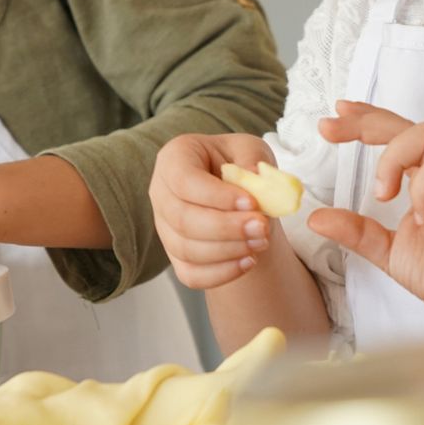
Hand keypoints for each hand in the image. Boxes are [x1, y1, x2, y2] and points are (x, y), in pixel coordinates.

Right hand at [150, 134, 277, 288]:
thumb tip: (253, 176)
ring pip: (186, 249)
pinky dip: (221, 273)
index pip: (185, 181)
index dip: (217, 196)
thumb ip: (253, 159)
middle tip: (262, 227)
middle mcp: (161, 193)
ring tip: (261, 241)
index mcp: (175, 158)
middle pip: (182, 219)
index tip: (252, 203)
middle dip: (226, 228)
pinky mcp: (175, 256)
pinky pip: (191, 274)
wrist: (237, 195)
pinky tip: (249, 261)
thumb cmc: (239, 165)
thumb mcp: (250, 150)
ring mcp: (164, 227)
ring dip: (228, 251)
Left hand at [306, 102, 423, 322]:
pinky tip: (421, 216)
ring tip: (382, 193)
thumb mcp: (386, 250)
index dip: (365, 121)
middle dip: (366, 121)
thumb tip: (314, 218)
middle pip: (406, 126)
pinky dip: (422, 188)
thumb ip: (355, 231)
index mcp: (423, 182)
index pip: (395, 136)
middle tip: (332, 128)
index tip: (333, 118)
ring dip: (394, 157)